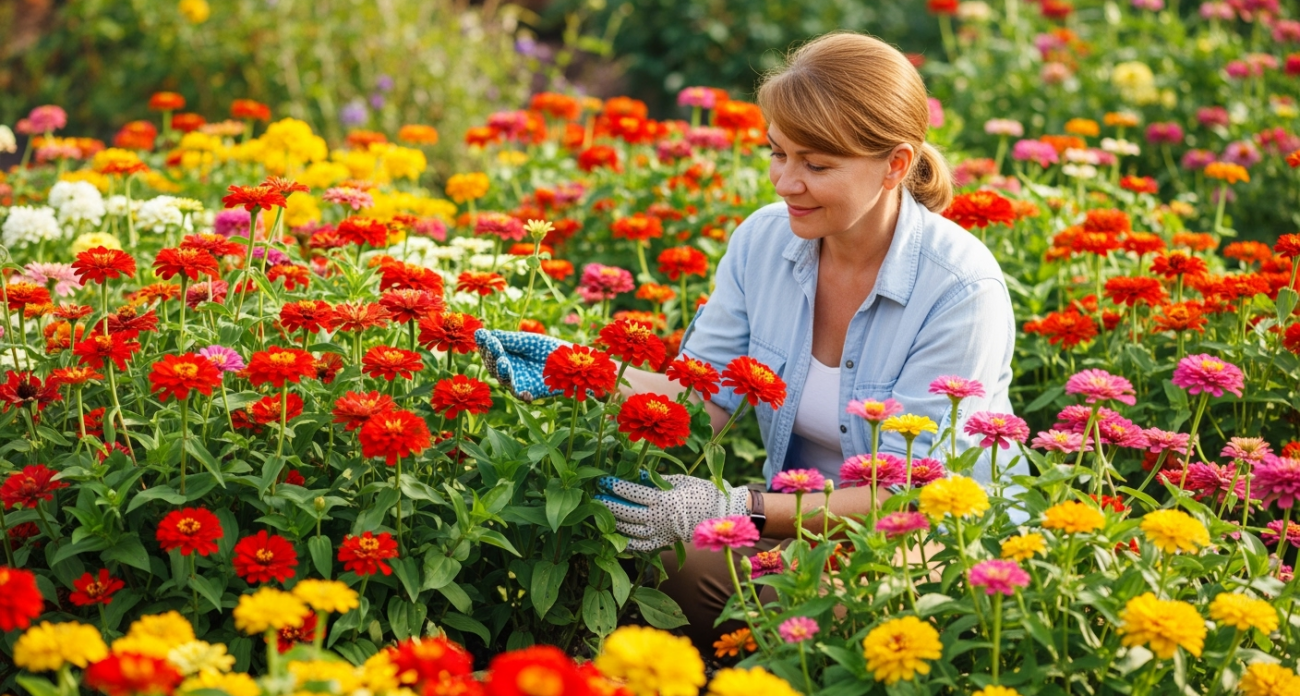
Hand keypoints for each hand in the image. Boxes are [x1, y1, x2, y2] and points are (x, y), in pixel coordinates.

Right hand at [474, 329, 570, 401]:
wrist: (570, 360)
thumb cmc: (548, 348)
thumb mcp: (529, 341)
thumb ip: (510, 340)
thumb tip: (489, 334)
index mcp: (505, 355)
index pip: (490, 351)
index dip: (485, 344)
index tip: (482, 334)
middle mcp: (508, 369)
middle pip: (493, 365)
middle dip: (492, 355)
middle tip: (493, 345)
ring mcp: (517, 381)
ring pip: (504, 379)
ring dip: (502, 371)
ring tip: (503, 362)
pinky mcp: (530, 392)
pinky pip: (522, 395)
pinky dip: (522, 395)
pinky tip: (524, 393)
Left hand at [595, 474, 750, 551]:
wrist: (719, 513)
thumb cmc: (700, 492)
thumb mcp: (678, 480)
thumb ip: (654, 479)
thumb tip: (634, 474)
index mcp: (663, 500)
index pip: (633, 493)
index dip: (617, 486)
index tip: (605, 480)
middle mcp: (658, 518)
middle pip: (626, 512)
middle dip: (608, 504)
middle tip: (595, 497)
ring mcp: (659, 532)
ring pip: (629, 530)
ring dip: (613, 521)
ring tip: (601, 513)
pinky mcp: (663, 542)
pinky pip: (641, 546)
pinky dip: (627, 542)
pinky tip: (616, 537)